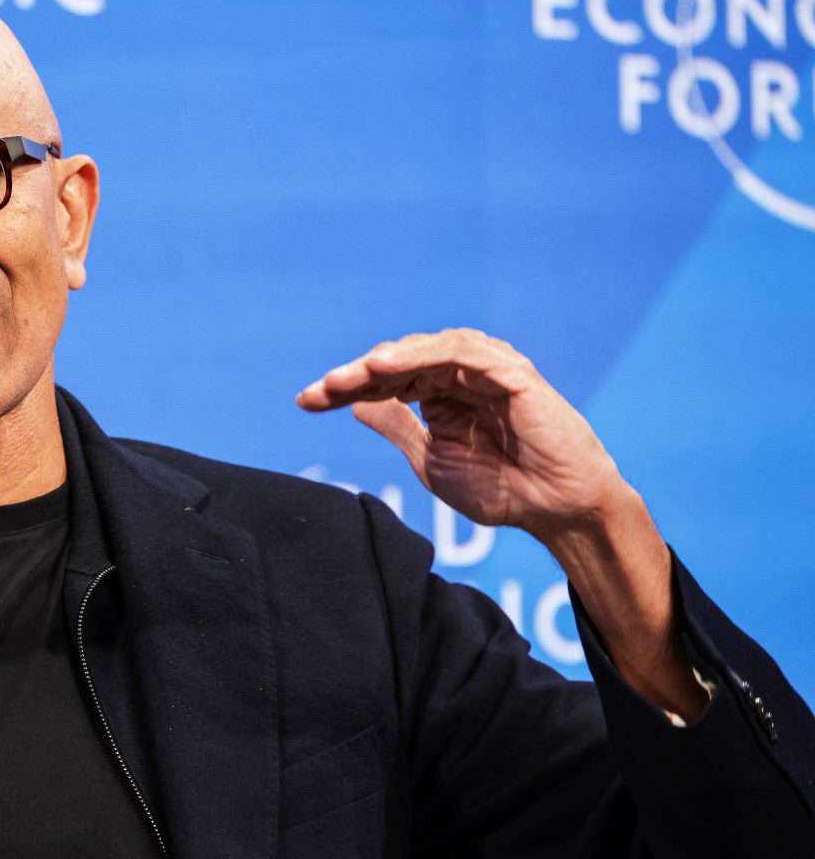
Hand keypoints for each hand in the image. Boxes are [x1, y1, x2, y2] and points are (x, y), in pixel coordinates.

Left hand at [298, 329, 708, 718]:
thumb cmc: (504, 489)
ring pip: (424, 350)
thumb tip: (356, 406)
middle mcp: (460, 376)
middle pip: (397, 362)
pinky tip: (387, 366)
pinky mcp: (509, 371)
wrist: (557, 511)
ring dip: (383, 362)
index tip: (305, 401)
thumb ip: (399, 428)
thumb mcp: (433, 460)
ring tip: (350, 375)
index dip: (344, 388)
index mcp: (440, 395)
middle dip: (355, 374)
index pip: (384, 381)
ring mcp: (486, 370)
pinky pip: (460, 352)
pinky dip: (422, 355)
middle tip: (320, 389)